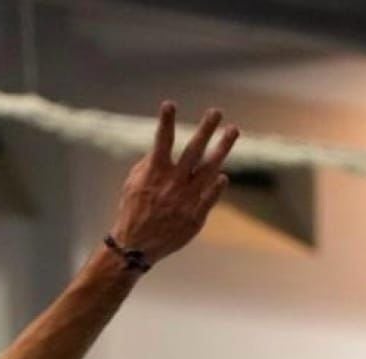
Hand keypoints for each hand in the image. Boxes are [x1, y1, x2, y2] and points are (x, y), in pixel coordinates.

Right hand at [107, 103, 239, 266]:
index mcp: (154, 174)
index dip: (166, 122)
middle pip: (193, 151)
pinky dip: (217, 186)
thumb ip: (148, 163)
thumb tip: (163, 148)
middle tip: (216, 111)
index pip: (161, 142)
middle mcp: (172, 184)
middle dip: (205, 129)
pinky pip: (210, 197)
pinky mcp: (195, 217)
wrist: (136, 247)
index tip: (169, 104)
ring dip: (222, 149)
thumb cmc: (133, 211)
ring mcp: (186, 200)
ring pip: (209, 170)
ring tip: (232, 130)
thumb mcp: (132, 184)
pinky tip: (222, 176)